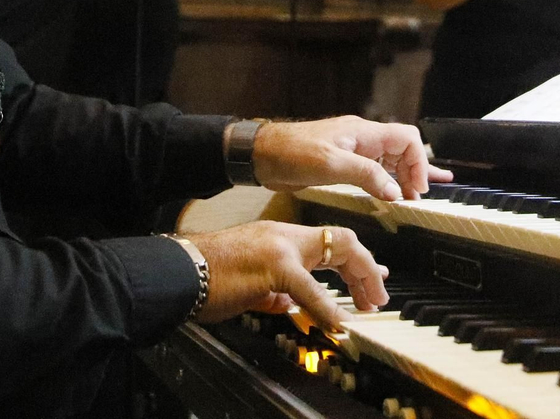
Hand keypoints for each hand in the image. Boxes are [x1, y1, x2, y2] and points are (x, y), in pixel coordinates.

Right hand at [186, 221, 387, 329]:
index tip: (374, 275)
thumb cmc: (207, 277)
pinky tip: (339, 324)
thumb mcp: (250, 284)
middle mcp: (284, 237)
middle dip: (367, 266)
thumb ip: (275, 292)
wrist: (180, 269)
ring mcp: (281, 248)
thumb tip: (291, 306)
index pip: (328, 240)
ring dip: (360, 281)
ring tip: (369, 306)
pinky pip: (311, 289)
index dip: (355, 259)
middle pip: (341, 239)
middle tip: (379, 294)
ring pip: (336, 252)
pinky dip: (329, 309)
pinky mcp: (274, 266)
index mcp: (279, 239)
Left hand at [251, 116, 452, 202]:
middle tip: (419, 198)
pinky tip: (392, 191)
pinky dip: (386, 181)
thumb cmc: (291, 152)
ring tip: (418, 195)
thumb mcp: (331, 164)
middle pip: (402, 150)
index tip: (417, 189)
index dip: (418, 162)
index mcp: (363, 132)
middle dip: (415, 172)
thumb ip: (366, 175)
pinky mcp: (341, 164)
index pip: (406, 139)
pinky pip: (373, 170)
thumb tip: (396, 192)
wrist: (262, 155)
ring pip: (389, 161)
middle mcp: (362, 139)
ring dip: (403, 177)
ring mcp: (352, 151)